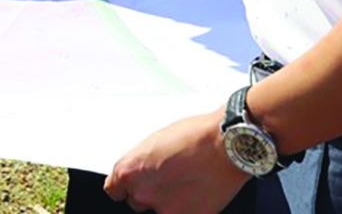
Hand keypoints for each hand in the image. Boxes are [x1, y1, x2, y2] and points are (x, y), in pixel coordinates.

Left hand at [105, 111, 249, 213]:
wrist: (227, 145)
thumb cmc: (195, 135)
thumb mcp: (155, 143)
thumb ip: (143, 162)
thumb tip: (143, 171)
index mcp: (129, 170)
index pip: (114, 189)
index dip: (125, 187)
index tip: (130, 187)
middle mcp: (142, 192)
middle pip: (137, 200)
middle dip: (149, 192)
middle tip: (168, 179)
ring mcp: (165, 208)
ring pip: (159, 210)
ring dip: (168, 202)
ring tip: (186, 183)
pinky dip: (187, 208)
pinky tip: (197, 192)